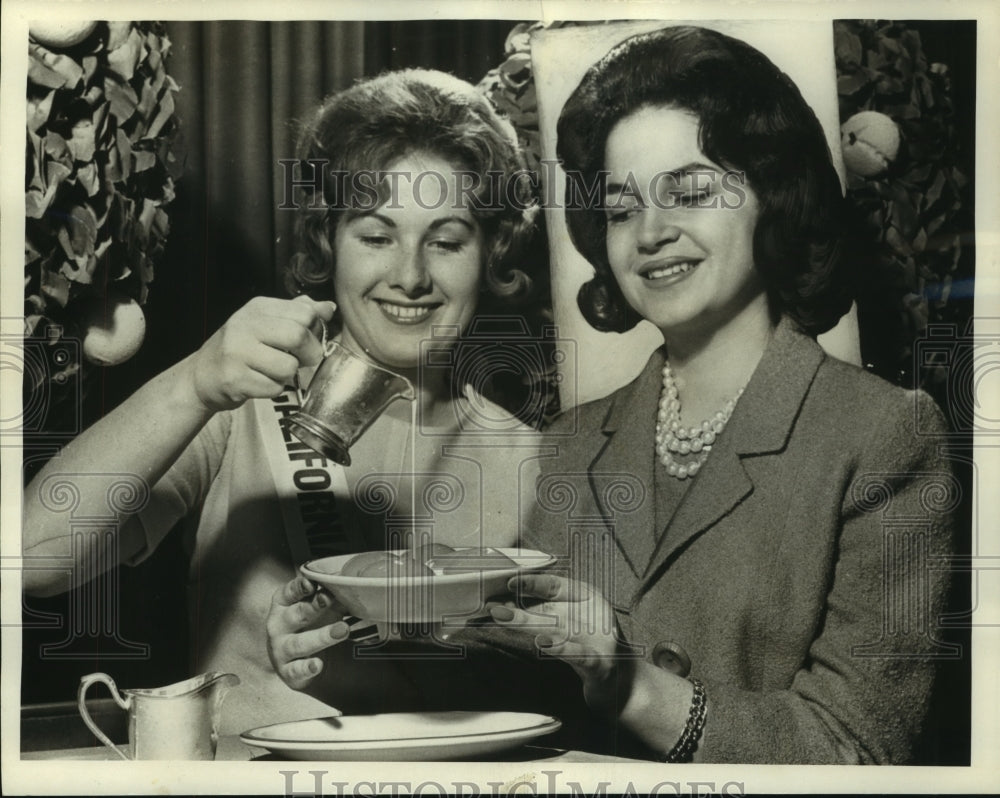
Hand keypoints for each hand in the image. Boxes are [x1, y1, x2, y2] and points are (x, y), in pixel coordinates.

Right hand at [188, 295, 335, 410]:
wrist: (201, 375)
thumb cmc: (240, 349)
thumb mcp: (265, 323)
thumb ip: (296, 313)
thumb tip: (328, 308)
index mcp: (257, 308)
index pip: (304, 312)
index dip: (314, 330)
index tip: (307, 340)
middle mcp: (245, 325)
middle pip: (298, 336)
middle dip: (309, 353)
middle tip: (300, 360)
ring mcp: (237, 352)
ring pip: (289, 367)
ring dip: (289, 375)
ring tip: (274, 372)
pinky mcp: (234, 379)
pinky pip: (274, 388)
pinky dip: (273, 390)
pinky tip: (259, 383)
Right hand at [266, 575, 349, 690]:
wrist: (304, 661)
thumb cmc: (312, 624)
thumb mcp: (321, 608)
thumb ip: (331, 596)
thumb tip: (350, 584)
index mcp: (283, 605)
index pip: (288, 593)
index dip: (299, 587)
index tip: (312, 583)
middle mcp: (278, 626)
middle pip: (296, 615)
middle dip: (312, 606)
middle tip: (329, 599)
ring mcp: (281, 650)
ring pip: (299, 643)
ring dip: (321, 636)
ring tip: (343, 630)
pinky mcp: (288, 672)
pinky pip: (297, 670)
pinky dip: (307, 667)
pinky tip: (318, 665)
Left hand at [488, 574, 626, 711]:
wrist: (625, 685)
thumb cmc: (593, 649)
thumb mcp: (573, 624)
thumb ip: (547, 612)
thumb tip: (507, 603)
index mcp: (588, 599)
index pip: (556, 585)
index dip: (531, 583)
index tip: (508, 583)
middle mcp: (595, 615)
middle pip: (551, 610)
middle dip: (520, 609)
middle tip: (494, 608)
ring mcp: (600, 639)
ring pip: (558, 630)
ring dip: (529, 625)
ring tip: (507, 619)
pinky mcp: (601, 664)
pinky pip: (579, 655)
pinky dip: (561, 649)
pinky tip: (544, 645)